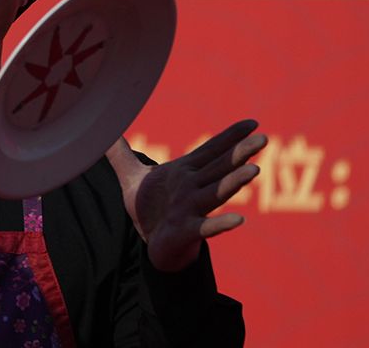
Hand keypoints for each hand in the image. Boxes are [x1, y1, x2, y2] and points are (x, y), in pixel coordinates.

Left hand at [106, 120, 266, 272]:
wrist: (149, 245)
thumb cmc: (151, 210)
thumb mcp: (131, 178)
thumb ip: (120, 154)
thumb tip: (104, 132)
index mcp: (185, 172)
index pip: (211, 150)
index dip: (231, 137)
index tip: (253, 123)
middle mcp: (194, 188)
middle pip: (220, 167)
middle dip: (241, 153)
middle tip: (264, 138)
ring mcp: (192, 209)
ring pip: (216, 192)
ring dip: (234, 182)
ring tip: (254, 170)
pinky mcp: (188, 230)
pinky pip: (206, 227)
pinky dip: (221, 224)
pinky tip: (239, 220)